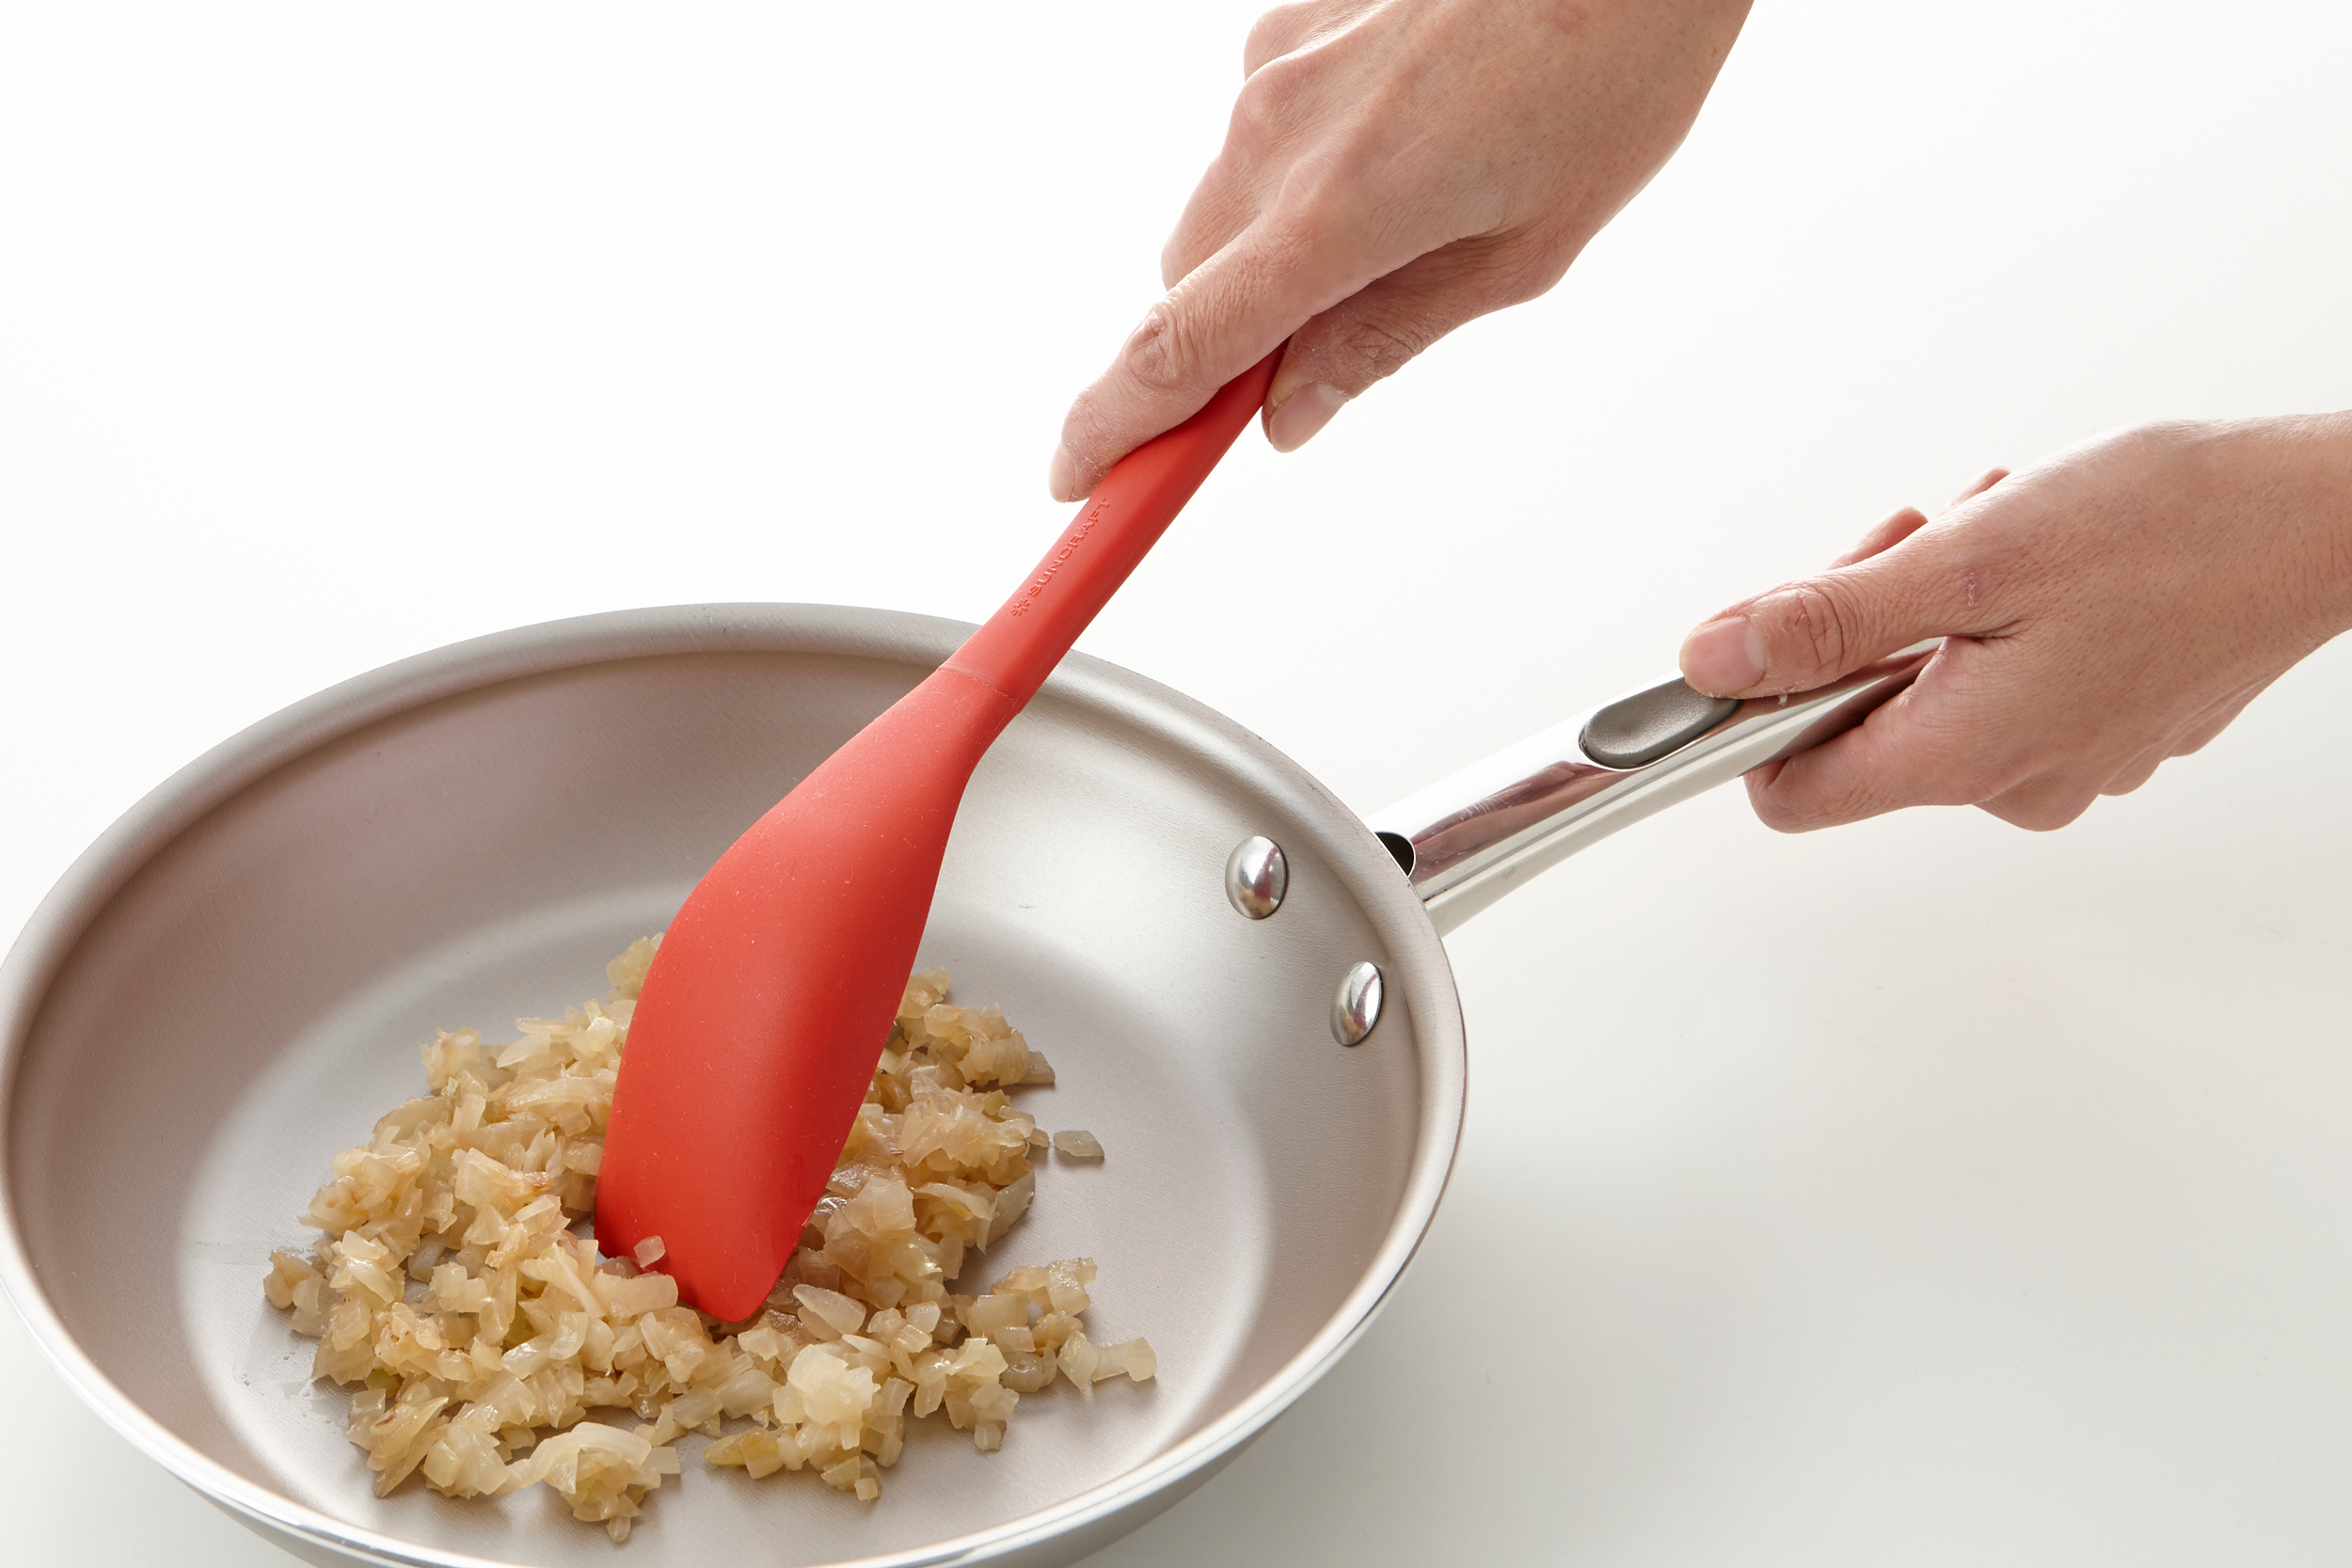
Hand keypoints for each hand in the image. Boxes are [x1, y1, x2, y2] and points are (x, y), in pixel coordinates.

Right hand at [1049, 0, 1753, 500]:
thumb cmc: (1609, 72)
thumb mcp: (1520, 252)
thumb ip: (1384, 339)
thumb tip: (1288, 414)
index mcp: (1337, 213)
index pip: (1177, 349)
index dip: (1112, 429)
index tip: (1082, 481)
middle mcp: (1276, 135)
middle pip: (1187, 287)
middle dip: (1223, 343)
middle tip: (1302, 372)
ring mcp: (1271, 69)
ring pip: (1222, 211)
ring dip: (1272, 252)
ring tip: (1416, 212)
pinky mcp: (1284, 24)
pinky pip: (1260, 134)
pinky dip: (1304, 168)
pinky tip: (1410, 135)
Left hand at [1677, 415, 2351, 830]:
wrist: (2328, 518)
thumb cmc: (2183, 529)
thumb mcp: (1974, 558)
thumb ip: (1831, 618)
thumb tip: (1716, 658)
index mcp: (1965, 756)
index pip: (1788, 792)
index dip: (1752, 714)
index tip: (1762, 637)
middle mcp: (2011, 782)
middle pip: (1856, 721)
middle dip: (1865, 617)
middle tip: (1925, 539)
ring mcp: (2064, 758)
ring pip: (1928, 683)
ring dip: (1936, 599)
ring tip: (2003, 533)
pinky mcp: (2101, 724)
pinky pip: (1997, 674)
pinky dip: (1997, 610)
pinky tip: (2049, 560)